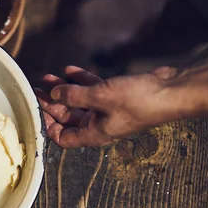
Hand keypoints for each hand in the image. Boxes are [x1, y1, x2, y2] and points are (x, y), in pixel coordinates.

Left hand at [36, 66, 179, 147]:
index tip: (36, 111)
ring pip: (79, 101)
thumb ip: (74, 96)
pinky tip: (69, 70)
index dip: (48, 127)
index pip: (64, 138)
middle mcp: (99, 124)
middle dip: (52, 103)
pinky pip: (93, 89)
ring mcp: (108, 109)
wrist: (171, 91)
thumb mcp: (100, 97)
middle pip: (68, 116)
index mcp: (94, 133)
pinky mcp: (116, 94)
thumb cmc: (139, 100)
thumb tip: (53, 94)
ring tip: (48, 77)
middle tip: (37, 90)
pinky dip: (81, 81)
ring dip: (64, 89)